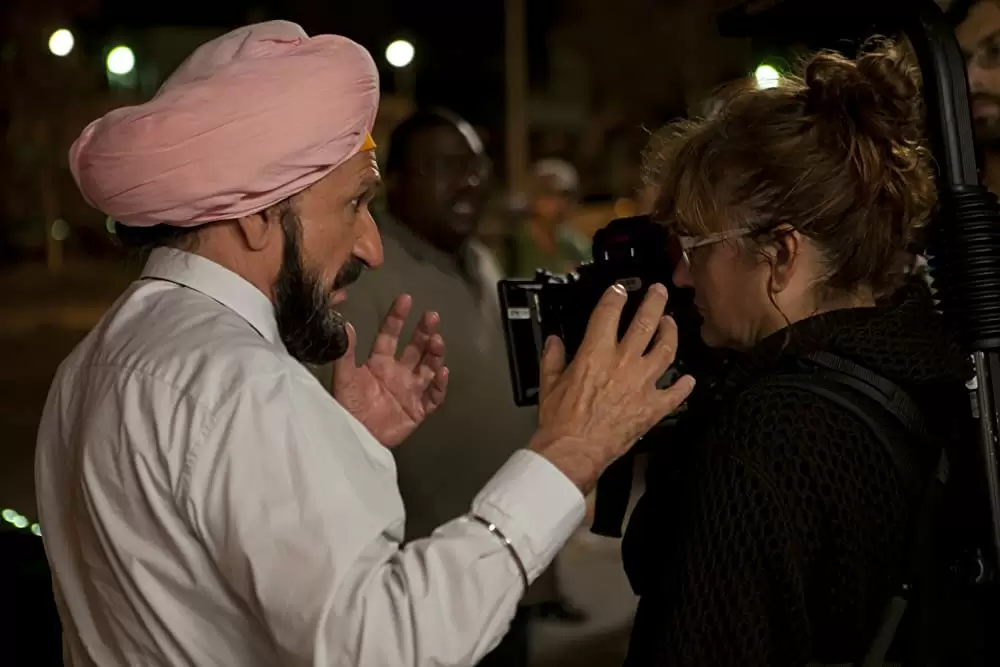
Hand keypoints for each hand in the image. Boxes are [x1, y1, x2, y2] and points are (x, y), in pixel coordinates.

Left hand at [332, 294, 448, 447]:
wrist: (354, 438)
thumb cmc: (347, 408)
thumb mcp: (344, 378)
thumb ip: (346, 353)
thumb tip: (344, 325)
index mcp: (379, 363)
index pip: (391, 335)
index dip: (398, 317)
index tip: (406, 299)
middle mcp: (398, 373)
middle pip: (416, 348)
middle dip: (424, 332)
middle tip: (432, 316)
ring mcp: (410, 391)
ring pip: (428, 368)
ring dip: (434, 353)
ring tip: (437, 342)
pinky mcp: (418, 410)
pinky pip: (433, 396)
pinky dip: (439, 384)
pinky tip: (441, 371)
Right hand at [529, 283, 694, 492]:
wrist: (574, 450)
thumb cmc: (561, 422)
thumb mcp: (549, 383)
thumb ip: (552, 358)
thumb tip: (553, 343)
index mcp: (596, 353)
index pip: (610, 312)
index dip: (616, 295)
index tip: (620, 290)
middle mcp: (623, 363)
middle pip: (646, 322)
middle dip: (655, 302)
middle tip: (659, 292)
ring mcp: (642, 384)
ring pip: (666, 350)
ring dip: (671, 333)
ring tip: (671, 325)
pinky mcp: (652, 407)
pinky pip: (676, 393)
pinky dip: (685, 385)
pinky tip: (688, 379)